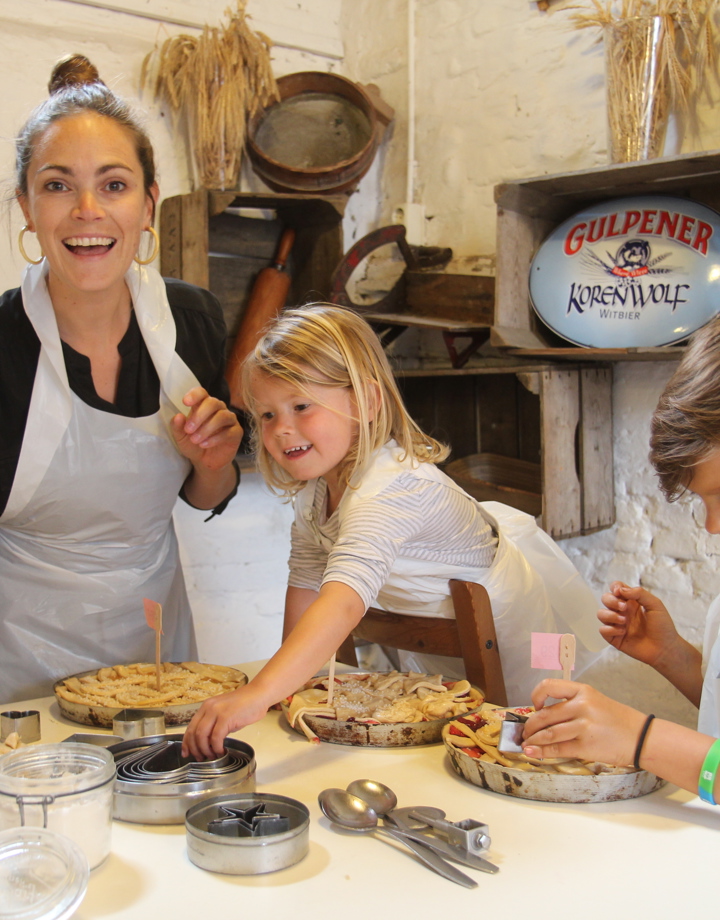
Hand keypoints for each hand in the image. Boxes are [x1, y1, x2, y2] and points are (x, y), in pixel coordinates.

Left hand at [171, 386, 241, 471]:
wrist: (205, 461)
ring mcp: (229, 419)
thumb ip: (178, 427)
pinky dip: (215, 439)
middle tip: (189, 430)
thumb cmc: (193, 444)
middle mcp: (218, 409)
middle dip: (199, 415)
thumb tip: (178, 416)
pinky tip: (204, 444)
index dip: (195, 395)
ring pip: (222, 416)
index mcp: (203, 405)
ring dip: (207, 428)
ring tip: (195, 440)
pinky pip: (229, 431)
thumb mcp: (181, 437)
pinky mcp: (236, 432)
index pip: (202, 393)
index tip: (185, 402)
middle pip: (213, 402)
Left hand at [182, 684, 269, 759]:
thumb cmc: (245, 705)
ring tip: (212, 756)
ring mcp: (217, 712)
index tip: (187, 753)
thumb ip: (214, 724)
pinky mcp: (226, 717)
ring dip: (205, 750)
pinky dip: (217, 748)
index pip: (190, 727)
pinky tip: (221, 751)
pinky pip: (216, 738)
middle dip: (195, 749)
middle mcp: (208, 708)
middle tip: (201, 758)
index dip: (187, 743)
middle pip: (194, 733)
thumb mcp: (224, 712)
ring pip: (202, 736)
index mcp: (206, 706)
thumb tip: (206, 742)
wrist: (259, 695)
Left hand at [521, 679, 646, 766]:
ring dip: (533, 740)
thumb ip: (571, 705)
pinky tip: (533, 752)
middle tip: (525, 732)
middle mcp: (582, 705)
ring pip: (548, 733)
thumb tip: (544, 716)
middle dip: (530, 726)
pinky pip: (557, 748)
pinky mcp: (585, 746)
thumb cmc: (619, 720)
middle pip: (545, 715)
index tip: (534, 706)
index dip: (536, 696)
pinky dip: (541, 751)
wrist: (642, 737)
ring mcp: (583, 726)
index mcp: (583, 690)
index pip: (549, 686)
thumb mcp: (596, 702)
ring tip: (527, 743)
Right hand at [598, 581, 679, 668]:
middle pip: (605, 598)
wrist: (665, 649)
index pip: (616, 588)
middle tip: (624, 608)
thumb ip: (639, 593)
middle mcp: (623, 612)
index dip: (615, 587)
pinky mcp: (615, 638)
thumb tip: (621, 590)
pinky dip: (610, 629)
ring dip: (610, 615)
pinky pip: (602, 630)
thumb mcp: (655, 605)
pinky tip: (623, 632)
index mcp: (632, 602)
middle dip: (611, 601)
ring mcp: (617, 624)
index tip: (620, 593)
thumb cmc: (663, 627)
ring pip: (600, 614)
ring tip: (624, 621)